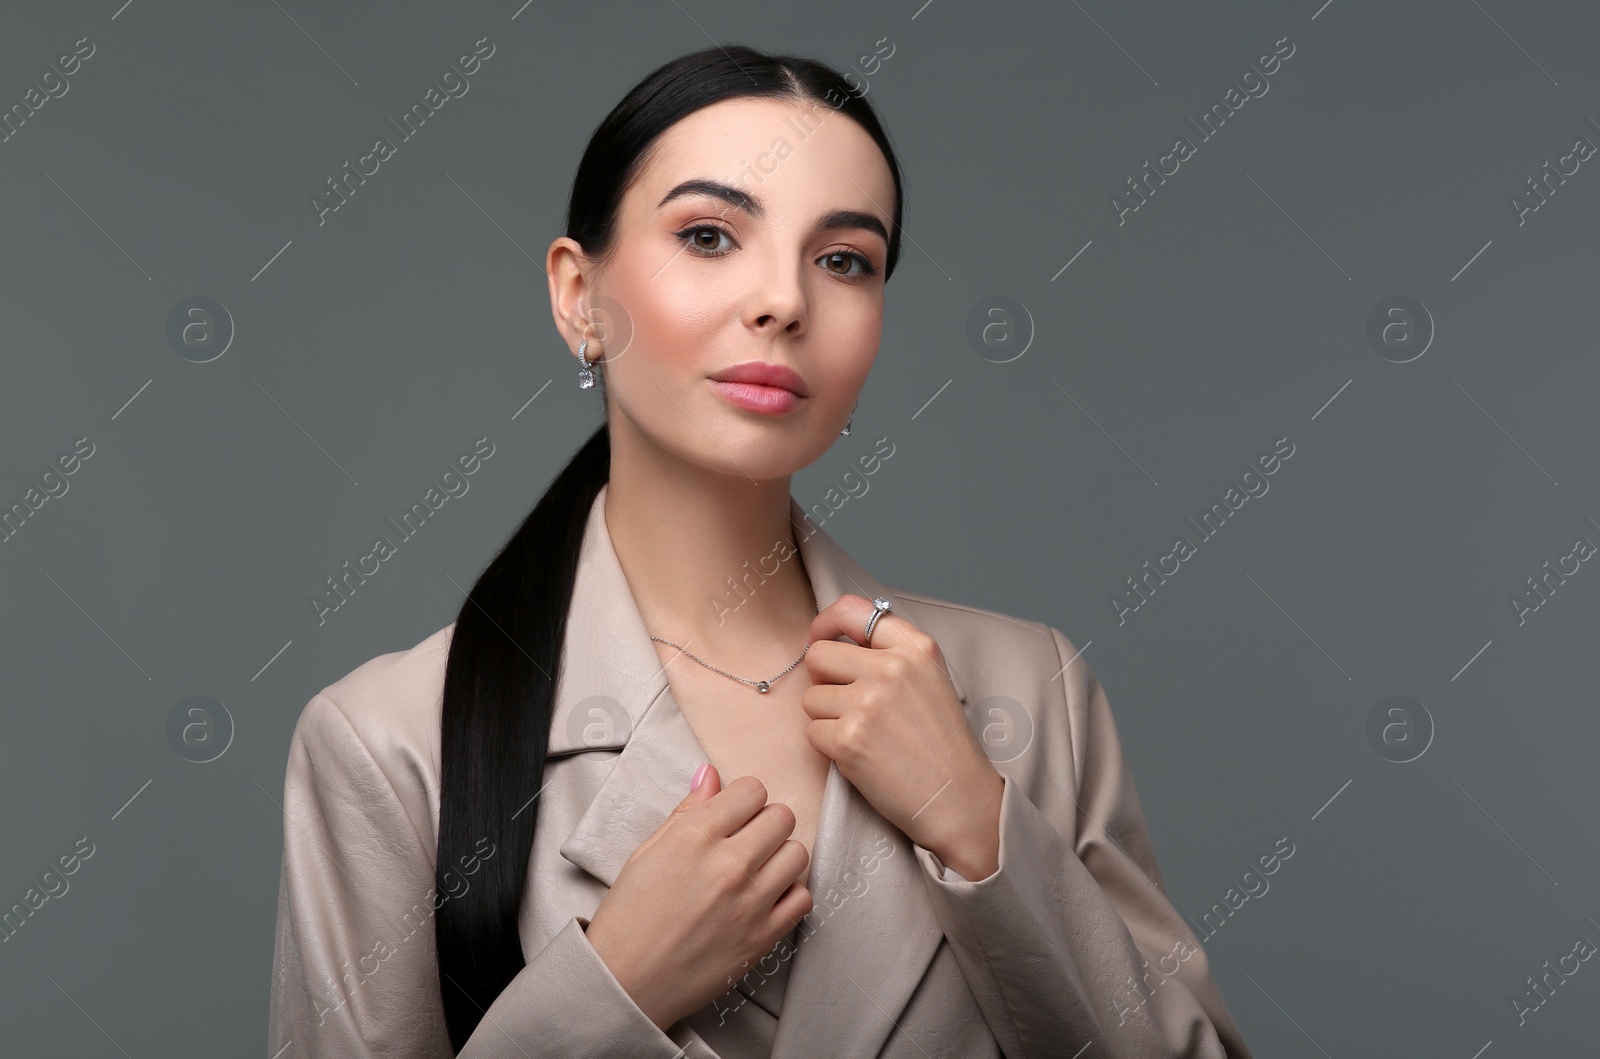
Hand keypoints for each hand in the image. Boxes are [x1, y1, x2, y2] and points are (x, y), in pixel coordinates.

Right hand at [582, 764, 812, 1029]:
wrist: (625, 981)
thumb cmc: (629, 917)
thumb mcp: (647, 852)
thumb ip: (686, 811)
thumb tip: (710, 775)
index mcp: (696, 836)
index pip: (752, 790)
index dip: (743, 799)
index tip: (734, 814)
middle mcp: (729, 864)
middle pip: (782, 817)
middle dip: (765, 823)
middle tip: (746, 840)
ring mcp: (751, 902)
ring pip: (798, 854)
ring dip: (780, 857)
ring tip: (757, 870)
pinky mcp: (764, 937)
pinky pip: (802, 899)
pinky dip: (789, 895)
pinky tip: (765, 898)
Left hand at [803, 595, 1003, 880]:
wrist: (958, 798)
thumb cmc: (942, 743)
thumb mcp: (930, 679)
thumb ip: (890, 653)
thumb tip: (832, 637)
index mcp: (916, 647)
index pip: (853, 610)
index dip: (825, 623)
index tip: (820, 638)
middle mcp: (892, 668)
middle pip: (818, 654)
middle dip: (822, 679)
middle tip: (843, 702)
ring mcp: (868, 703)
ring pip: (811, 697)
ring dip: (826, 718)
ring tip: (863, 735)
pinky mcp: (848, 739)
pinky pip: (812, 732)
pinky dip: (828, 747)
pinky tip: (860, 756)